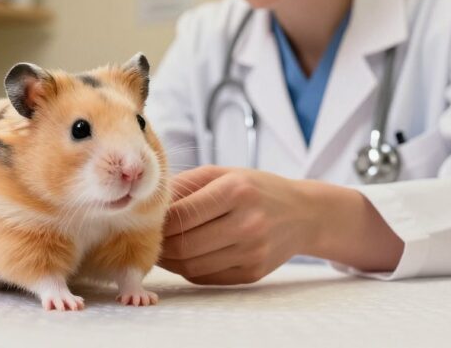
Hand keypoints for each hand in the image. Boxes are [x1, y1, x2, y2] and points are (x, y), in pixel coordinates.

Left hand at [158, 165, 315, 284]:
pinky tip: (186, 257)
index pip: (181, 214)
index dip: (157, 221)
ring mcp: (252, 251)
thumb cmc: (257, 189)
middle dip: (160, 244)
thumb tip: (149, 203)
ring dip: (170, 261)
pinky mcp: (252, 273)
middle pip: (184, 245)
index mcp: (236, 191)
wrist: (303, 214)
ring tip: (163, 248)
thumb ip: (186, 185)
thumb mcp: (224, 173)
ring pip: (191, 266)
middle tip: (149, 237)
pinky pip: (206, 277)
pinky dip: (188, 269)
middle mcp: (247, 223)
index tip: (147, 219)